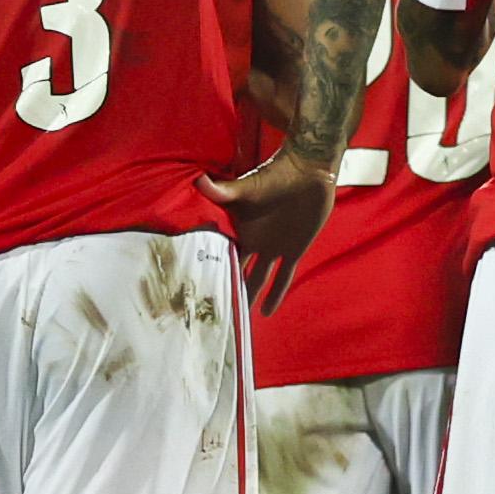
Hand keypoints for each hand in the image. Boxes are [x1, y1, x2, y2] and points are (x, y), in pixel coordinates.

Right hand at [202, 140, 338, 310]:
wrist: (308, 172)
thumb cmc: (275, 175)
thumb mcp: (248, 186)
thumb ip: (224, 190)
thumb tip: (198, 180)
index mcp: (235, 229)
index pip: (216, 256)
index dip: (204, 273)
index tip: (187, 293)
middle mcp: (251, 242)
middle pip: (234, 272)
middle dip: (223, 291)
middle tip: (206, 317)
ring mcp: (272, 248)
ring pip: (257, 280)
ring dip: (247, 297)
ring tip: (234, 322)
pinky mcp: (294, 250)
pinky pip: (284, 277)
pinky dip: (276, 294)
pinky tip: (266, 313)